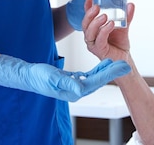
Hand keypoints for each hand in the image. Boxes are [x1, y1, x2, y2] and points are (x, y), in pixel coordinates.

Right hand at [0, 55, 130, 101]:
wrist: (27, 76)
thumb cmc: (38, 77)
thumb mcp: (52, 78)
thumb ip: (68, 83)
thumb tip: (82, 89)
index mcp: (74, 91)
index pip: (96, 82)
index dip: (109, 74)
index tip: (122, 67)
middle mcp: (76, 90)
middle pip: (99, 80)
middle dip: (113, 72)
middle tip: (126, 64)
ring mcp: (75, 86)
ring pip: (96, 78)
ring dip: (107, 70)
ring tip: (118, 63)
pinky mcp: (72, 80)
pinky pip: (89, 75)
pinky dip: (97, 70)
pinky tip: (103, 64)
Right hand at [82, 0, 134, 61]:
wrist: (124, 58)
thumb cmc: (119, 43)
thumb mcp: (123, 26)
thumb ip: (126, 16)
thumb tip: (130, 4)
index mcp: (94, 28)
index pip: (88, 16)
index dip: (86, 7)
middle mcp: (91, 36)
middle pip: (85, 24)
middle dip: (89, 14)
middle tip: (97, 7)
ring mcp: (94, 44)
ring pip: (89, 32)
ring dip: (95, 23)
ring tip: (105, 16)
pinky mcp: (99, 50)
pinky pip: (99, 40)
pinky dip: (104, 31)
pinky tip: (110, 25)